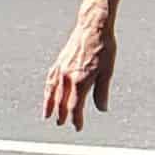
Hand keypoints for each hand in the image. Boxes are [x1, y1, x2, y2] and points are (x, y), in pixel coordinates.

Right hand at [43, 2, 118, 129]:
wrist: (93, 26)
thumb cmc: (104, 48)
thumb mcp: (107, 71)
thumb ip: (102, 92)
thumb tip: (102, 109)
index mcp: (80, 81)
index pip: (75, 107)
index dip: (76, 119)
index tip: (77, 127)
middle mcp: (67, 77)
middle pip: (62, 102)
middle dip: (61, 114)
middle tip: (61, 124)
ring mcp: (61, 69)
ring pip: (52, 92)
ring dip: (50, 104)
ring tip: (48, 115)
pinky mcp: (59, 61)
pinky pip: (50, 79)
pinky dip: (47, 89)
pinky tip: (48, 93)